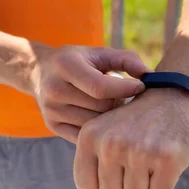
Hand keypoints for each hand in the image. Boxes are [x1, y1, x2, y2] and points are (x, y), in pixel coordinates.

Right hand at [30, 44, 150, 142]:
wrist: (39, 71)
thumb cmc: (78, 61)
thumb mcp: (98, 53)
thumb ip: (126, 59)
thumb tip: (148, 75)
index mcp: (66, 66)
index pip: (100, 87)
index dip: (125, 89)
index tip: (141, 86)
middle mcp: (55, 89)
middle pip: (100, 107)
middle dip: (118, 102)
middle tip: (124, 96)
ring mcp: (52, 110)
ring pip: (94, 123)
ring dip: (110, 117)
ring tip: (111, 104)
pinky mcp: (52, 125)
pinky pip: (85, 135)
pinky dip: (98, 129)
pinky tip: (102, 117)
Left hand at [73, 88, 188, 188]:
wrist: (168, 96)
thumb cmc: (133, 124)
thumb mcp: (107, 142)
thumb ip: (100, 179)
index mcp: (89, 137)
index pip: (86, 186)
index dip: (102, 180)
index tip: (114, 161)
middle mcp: (111, 144)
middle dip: (125, 183)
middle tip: (135, 157)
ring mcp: (139, 151)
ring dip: (145, 184)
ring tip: (150, 156)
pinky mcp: (167, 158)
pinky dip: (164, 182)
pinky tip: (164, 157)